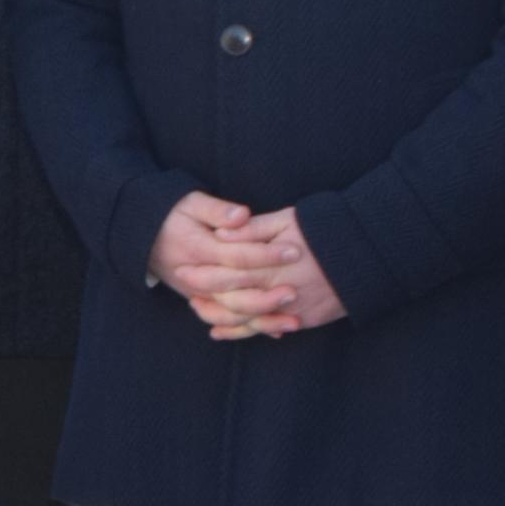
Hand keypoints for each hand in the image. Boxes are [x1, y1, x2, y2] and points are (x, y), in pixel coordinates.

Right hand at [149, 191, 300, 338]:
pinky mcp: (199, 301)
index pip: (237, 256)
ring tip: (294, 320)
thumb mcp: (190, 202)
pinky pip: (226, 320)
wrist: (141, 235)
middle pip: (235, 293)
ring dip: (263, 320)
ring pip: (231, 314)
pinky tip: (276, 331)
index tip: (294, 251)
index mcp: (197, 248)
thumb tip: (243, 215)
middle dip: (268, 295)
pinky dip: (250, 328)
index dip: (266, 254)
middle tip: (296, 291)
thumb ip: (217, 209)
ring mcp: (197, 293)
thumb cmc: (171, 214)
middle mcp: (196, 276)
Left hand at [195, 207, 344, 339]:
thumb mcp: (287, 221)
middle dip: (207, 299)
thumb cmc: (323, 231)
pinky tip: (224, 331)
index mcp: (271, 264)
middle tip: (186, 294)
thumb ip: (252, 230)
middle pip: (233, 300)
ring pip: (248, 321)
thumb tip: (221, 233)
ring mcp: (293, 309)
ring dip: (221, 319)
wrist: (369, 255)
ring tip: (201, 312)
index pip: (228, 273)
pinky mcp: (305, 320)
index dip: (203, 274)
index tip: (182, 271)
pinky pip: (269, 329)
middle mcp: (279, 291)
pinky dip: (244, 331)